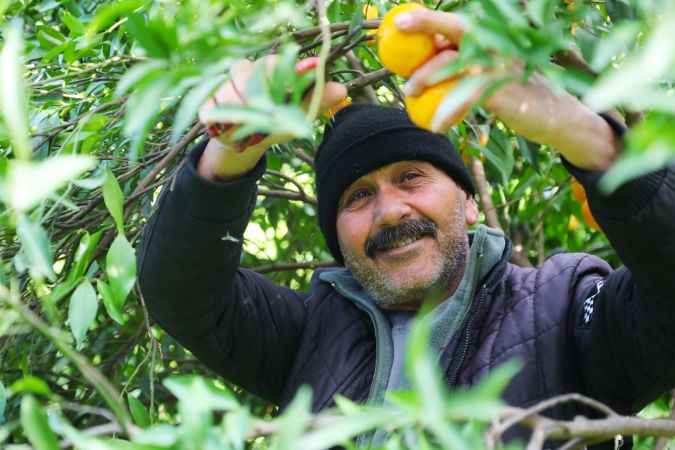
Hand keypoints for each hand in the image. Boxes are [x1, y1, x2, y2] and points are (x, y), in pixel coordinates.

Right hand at [197, 55, 346, 180]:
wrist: (246, 143)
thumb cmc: (275, 123)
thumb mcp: (298, 116)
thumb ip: (315, 101)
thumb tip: (341, 89)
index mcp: (266, 72)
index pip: (272, 63)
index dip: (285, 67)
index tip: (306, 70)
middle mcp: (243, 74)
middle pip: (247, 70)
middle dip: (258, 88)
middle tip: (268, 107)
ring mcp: (223, 88)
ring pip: (228, 88)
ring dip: (241, 106)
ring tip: (251, 122)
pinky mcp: (207, 106)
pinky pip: (211, 107)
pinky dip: (221, 117)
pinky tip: (230, 127)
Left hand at [395, 8, 618, 170]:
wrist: (558, 117)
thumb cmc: (518, 93)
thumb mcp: (492, 74)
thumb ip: (465, 63)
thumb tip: (428, 57)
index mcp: (495, 39)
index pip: (458, 23)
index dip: (430, 18)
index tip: (400, 19)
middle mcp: (499, 44)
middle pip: (457, 28)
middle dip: (427, 22)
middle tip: (399, 26)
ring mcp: (502, 65)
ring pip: (455, 63)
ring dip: (426, 76)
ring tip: (408, 91)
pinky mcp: (503, 90)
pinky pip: (465, 98)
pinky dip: (447, 111)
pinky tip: (437, 125)